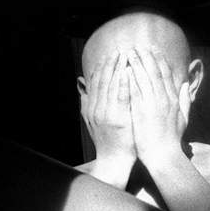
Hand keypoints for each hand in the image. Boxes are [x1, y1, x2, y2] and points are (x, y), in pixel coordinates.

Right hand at [79, 51, 135, 166]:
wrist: (114, 160)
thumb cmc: (107, 141)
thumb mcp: (91, 123)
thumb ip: (86, 105)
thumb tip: (82, 89)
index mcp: (92, 109)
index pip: (95, 84)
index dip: (101, 68)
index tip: (107, 56)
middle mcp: (97, 109)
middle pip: (102, 81)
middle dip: (109, 64)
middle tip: (117, 51)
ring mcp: (107, 114)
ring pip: (111, 86)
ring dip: (117, 69)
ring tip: (124, 55)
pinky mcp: (119, 119)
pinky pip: (121, 97)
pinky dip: (123, 83)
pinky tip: (128, 72)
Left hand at [126, 47, 189, 166]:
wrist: (163, 155)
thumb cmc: (171, 140)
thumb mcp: (183, 118)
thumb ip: (185, 100)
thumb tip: (185, 86)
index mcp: (173, 99)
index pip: (166, 74)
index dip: (159, 59)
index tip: (153, 49)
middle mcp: (164, 99)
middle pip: (154, 72)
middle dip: (146, 56)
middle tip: (139, 45)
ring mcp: (152, 105)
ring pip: (144, 78)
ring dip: (136, 64)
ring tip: (129, 53)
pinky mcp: (141, 112)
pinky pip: (134, 91)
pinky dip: (130, 79)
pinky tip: (124, 70)